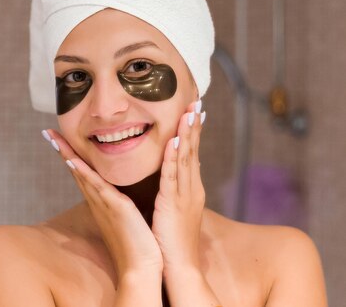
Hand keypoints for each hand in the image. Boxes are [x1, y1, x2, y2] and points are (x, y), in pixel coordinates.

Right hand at [43, 130, 163, 275]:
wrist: (141, 268)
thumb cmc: (136, 246)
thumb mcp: (127, 220)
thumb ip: (121, 207)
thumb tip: (122, 199)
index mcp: (102, 202)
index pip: (84, 173)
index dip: (71, 156)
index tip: (60, 139)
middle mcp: (98, 201)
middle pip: (76, 170)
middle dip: (62, 150)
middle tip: (48, 132)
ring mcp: (103, 203)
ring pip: (81, 174)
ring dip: (67, 155)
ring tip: (54, 138)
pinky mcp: (114, 207)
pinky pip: (96, 186)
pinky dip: (84, 173)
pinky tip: (74, 160)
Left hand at [152, 101, 206, 274]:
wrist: (179, 267)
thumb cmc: (173, 240)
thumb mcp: (175, 209)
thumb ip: (175, 191)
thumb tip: (173, 176)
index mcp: (190, 189)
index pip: (192, 154)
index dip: (193, 131)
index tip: (194, 109)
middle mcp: (191, 189)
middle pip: (193, 150)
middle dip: (194, 125)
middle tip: (195, 100)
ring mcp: (184, 196)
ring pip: (186, 159)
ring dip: (187, 134)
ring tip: (189, 111)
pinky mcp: (173, 205)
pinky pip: (173, 177)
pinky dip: (174, 158)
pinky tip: (175, 141)